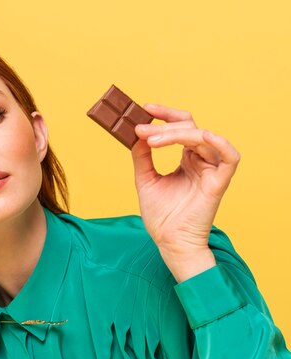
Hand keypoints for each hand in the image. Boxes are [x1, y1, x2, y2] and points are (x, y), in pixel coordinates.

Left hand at [132, 103, 240, 257]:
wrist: (169, 242)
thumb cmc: (161, 217)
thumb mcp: (145, 180)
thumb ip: (142, 157)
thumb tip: (136, 134)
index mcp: (187, 160)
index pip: (181, 127)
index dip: (166, 115)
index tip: (145, 108)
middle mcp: (201, 161)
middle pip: (191, 127)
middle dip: (166, 124)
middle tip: (142, 127)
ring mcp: (211, 171)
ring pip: (202, 138)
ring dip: (176, 135)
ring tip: (152, 140)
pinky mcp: (219, 182)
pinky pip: (230, 157)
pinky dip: (219, 143)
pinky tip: (201, 137)